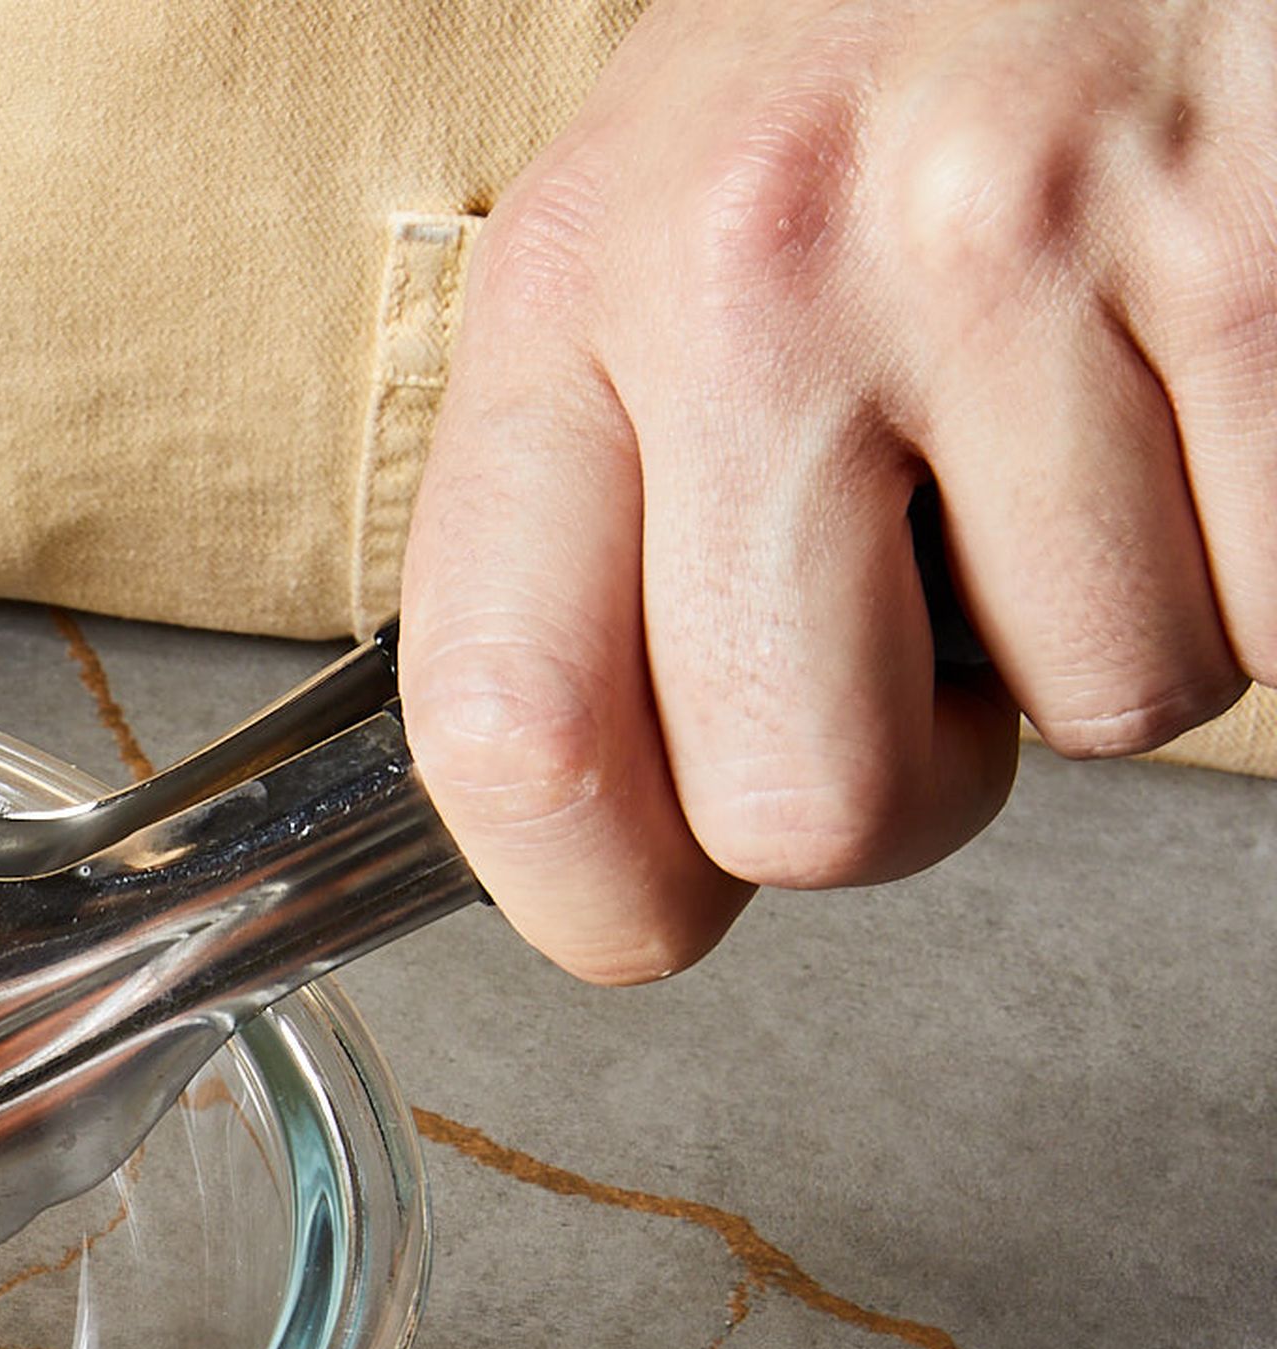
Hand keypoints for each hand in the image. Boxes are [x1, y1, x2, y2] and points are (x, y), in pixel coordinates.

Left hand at [401, 0, 1273, 980]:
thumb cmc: (871, 70)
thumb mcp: (647, 247)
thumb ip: (602, 520)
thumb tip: (620, 827)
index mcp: (577, 296)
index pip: (507, 730)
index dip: (597, 899)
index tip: (657, 905)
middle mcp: (767, 274)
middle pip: (807, 802)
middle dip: (897, 794)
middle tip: (926, 656)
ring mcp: (1018, 256)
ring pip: (1104, 705)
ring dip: (1119, 630)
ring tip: (1082, 447)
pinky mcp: (1256, 251)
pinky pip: (1275, 597)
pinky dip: (1260, 547)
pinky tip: (1197, 397)